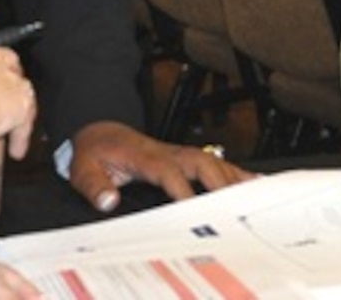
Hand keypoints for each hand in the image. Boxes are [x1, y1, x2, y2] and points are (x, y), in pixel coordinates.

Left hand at [67, 121, 251, 210]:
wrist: (101, 131)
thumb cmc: (96, 151)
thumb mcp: (83, 167)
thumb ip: (94, 184)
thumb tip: (108, 200)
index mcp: (145, 156)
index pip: (169, 172)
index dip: (181, 189)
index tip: (192, 209)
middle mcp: (168, 152)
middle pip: (202, 163)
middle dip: (219, 183)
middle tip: (235, 207)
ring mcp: (180, 154)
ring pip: (214, 162)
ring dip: (234, 179)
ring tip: (256, 197)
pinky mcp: (186, 159)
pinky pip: (216, 164)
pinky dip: (237, 174)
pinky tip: (257, 183)